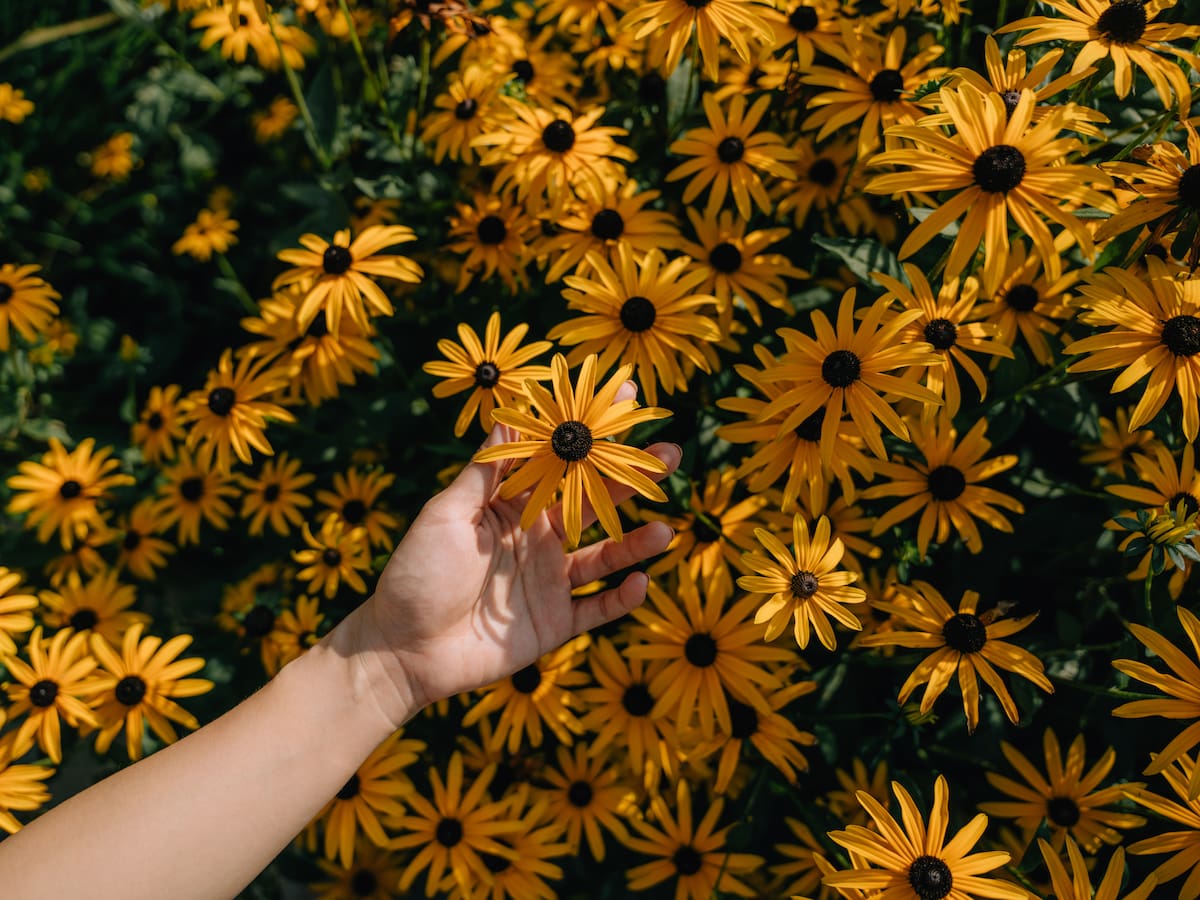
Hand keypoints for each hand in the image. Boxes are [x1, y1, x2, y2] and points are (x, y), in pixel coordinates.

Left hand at [348, 384, 679, 724]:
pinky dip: (621, 599)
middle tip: (671, 454)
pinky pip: (596, 609)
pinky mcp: (554, 624)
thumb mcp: (445, 515)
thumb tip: (506, 414)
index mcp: (512, 507)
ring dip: (635, 543)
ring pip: (604, 556)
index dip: (589, 435)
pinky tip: (641, 582)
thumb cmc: (415, 574)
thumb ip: (483, 473)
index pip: (559, 464)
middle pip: (594, 503)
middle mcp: (538, 539)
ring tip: (664, 530)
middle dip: (631, 479)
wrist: (401, 650)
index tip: (622, 403)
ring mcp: (549, 582)